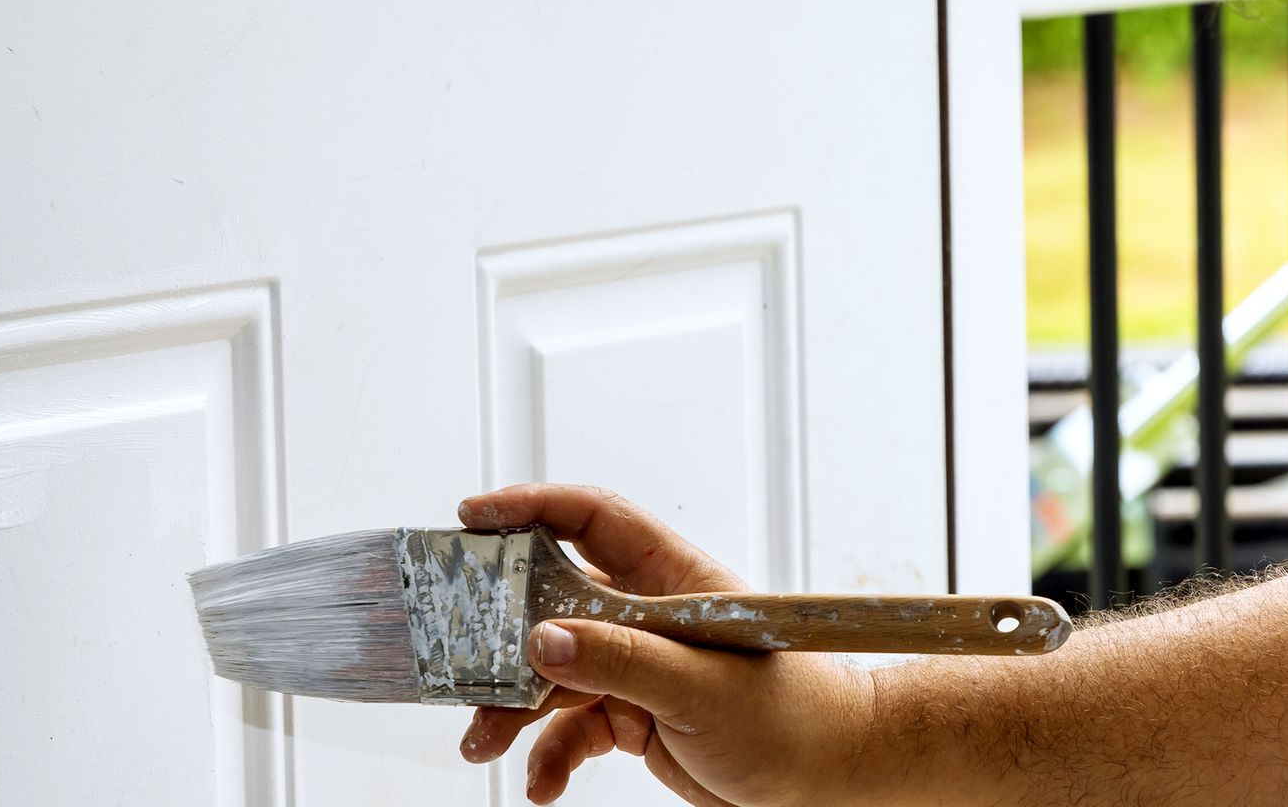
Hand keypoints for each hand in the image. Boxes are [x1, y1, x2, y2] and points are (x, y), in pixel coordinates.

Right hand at [454, 484, 879, 805]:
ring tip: (483, 741)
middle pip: (555, 598)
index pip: (594, 519)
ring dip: (514, 707)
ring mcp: (640, 665)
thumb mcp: (702, 687)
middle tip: (455, 650)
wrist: (832, 778)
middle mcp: (649, 614)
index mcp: (673, 579)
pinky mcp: (637, 714)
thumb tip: (540, 641)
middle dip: (503, 628)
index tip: (475, 516)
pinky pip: (574, 726)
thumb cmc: (795, 716)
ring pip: (555, 672)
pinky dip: (551, 755)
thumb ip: (620, 662)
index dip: (534, 507)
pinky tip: (541, 784)